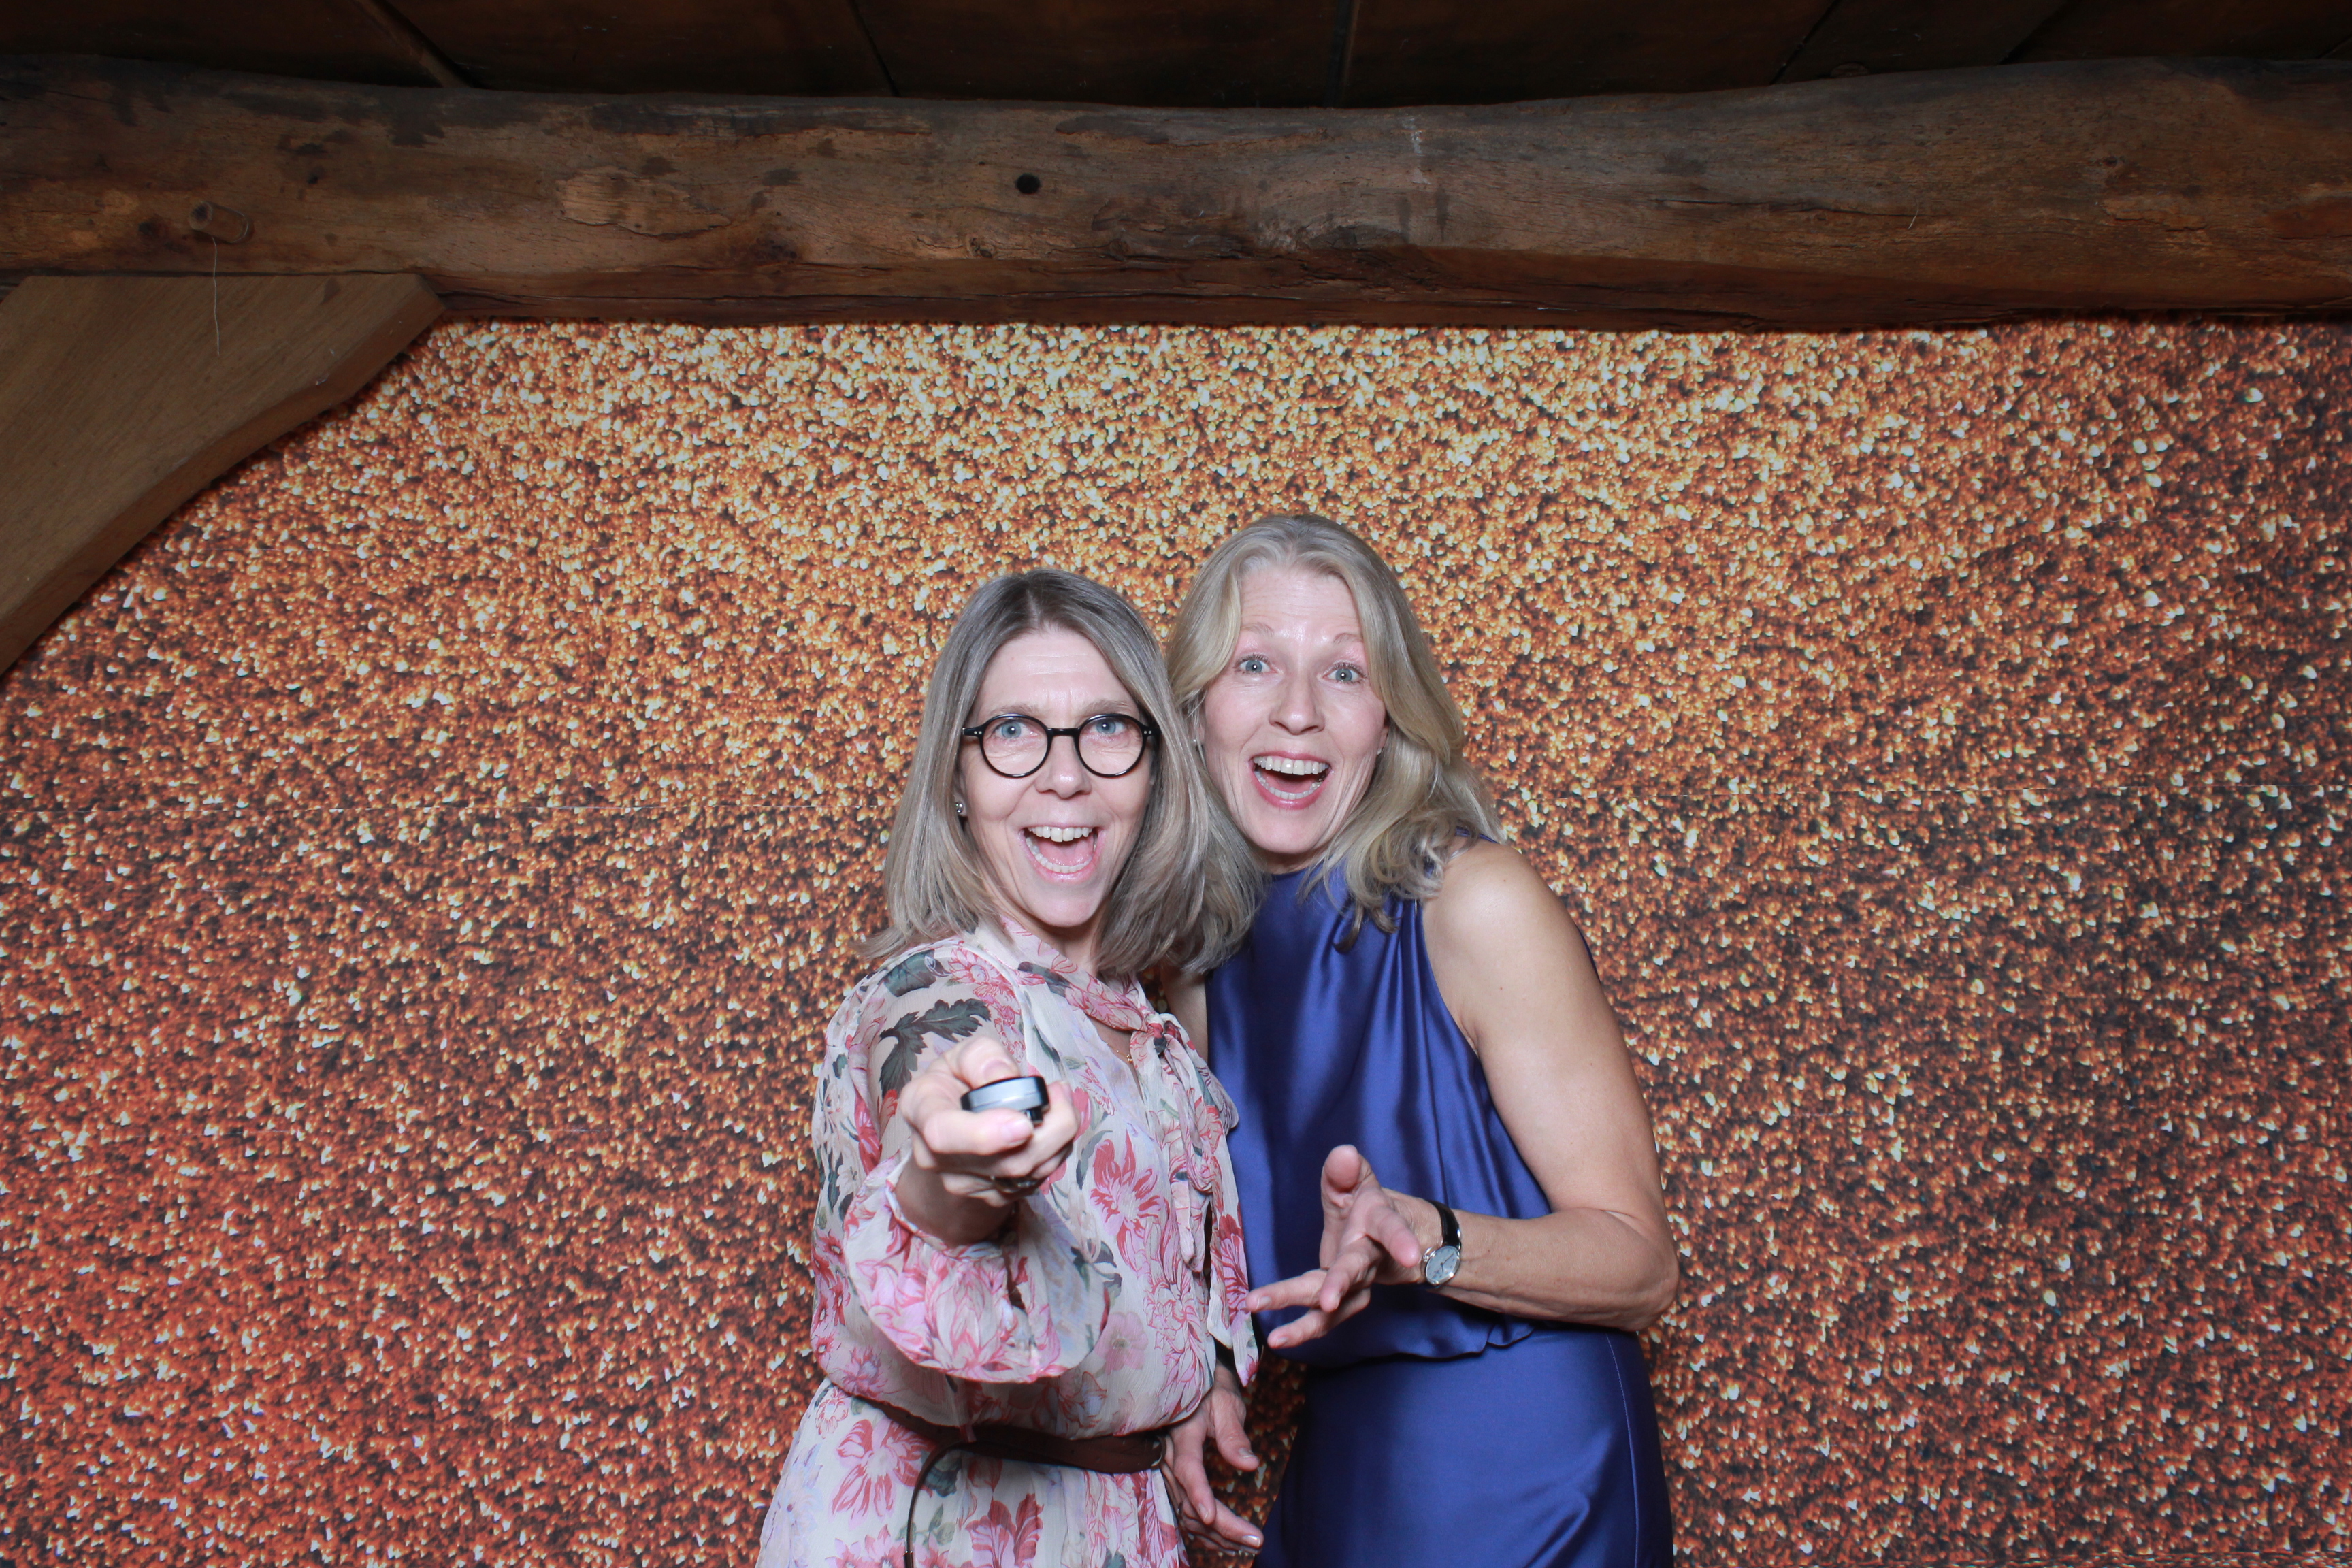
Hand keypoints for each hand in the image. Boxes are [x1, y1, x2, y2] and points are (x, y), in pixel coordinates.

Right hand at [894, 1036, 1079, 1244]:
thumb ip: (981, 1057)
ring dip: (1058, 1136)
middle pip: (1002, 1162)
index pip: (943, 1134)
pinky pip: (1037, 1179)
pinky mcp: (994, 1196)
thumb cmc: (956, 1083)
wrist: (951, 1125)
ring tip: (1061, 1101)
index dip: (984, 1134)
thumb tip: (1005, 1076)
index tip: (1023, 1123)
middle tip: (1060, 1092)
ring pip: (1027, 1173)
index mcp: (921, 1111)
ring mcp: (965, 1184)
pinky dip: (1056, 1151)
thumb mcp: (960, 1056)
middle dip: (1047, 1130)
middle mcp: (936, 1158)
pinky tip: (1054, 1126)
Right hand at [1162, 1360, 1260, 1552]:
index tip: (1213, 1517)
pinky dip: (1205, 1532)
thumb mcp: (1226, 1404)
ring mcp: (1169, 1473)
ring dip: (1216, 1535)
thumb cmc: (1213, 1390)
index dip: (1198, 1494)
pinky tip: (1227, 1542)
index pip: (1187, 1469)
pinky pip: (1186, 1512)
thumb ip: (1234, 1435)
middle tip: (1257, 1540)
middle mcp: (1170, 1459)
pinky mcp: (1174, 1481)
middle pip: (1189, 1502)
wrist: (1192, 1385)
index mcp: (1182, 1437)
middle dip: (1222, 1526)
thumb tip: (1250, 1465)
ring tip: (1249, 1545)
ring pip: (1187, 1513)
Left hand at [1244, 1145, 1427, 1349]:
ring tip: (1277, 1338)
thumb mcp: (1357, 1183)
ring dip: (1309, 1323)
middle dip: (1340, 1286)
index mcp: (1378, 1226)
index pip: (1391, 1230)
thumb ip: (1345, 1172)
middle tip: (1329, 1301)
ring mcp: (1357, 1286)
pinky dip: (1302, 1330)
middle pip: (1353, 1272)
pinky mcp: (1344, 1302)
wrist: (1389, 1246)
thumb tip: (1343, 1153)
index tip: (1408, 1255)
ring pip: (1336, 1307)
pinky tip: (1276, 1339)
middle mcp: (1369, 1260)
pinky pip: (1324, 1320)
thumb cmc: (1366, 1208)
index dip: (1401, 1241)